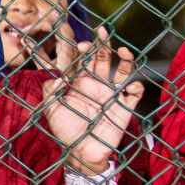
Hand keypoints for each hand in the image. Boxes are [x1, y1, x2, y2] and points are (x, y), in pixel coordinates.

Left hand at [39, 28, 142, 172]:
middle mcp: (96, 85)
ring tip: (123, 51)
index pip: (83, 61)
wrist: (81, 152)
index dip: (83, 50)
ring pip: (121, 71)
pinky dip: (135, 87)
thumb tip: (56, 76)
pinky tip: (129, 86)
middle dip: (103, 45)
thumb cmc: (65, 131)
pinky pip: (134, 93)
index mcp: (79, 83)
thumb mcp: (51, 110)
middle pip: (102, 60)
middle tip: (102, 32)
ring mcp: (111, 95)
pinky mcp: (124, 107)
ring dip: (125, 60)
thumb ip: (50, 91)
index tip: (80, 43)